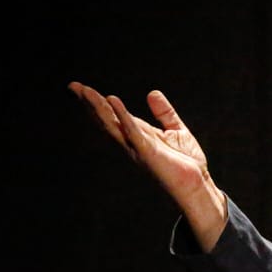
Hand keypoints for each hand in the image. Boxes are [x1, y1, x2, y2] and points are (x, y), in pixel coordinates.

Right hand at [70, 82, 227, 249]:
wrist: (198, 185)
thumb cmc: (187, 163)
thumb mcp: (176, 131)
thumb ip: (164, 113)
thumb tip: (152, 93)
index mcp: (138, 136)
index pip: (114, 116)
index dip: (98, 103)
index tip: (81, 88)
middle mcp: (132, 142)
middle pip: (106, 120)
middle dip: (90, 103)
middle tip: (73, 86)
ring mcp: (138, 148)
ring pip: (113, 124)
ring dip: (99, 107)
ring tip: (85, 91)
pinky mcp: (148, 152)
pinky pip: (132, 131)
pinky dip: (122, 115)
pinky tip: (112, 100)